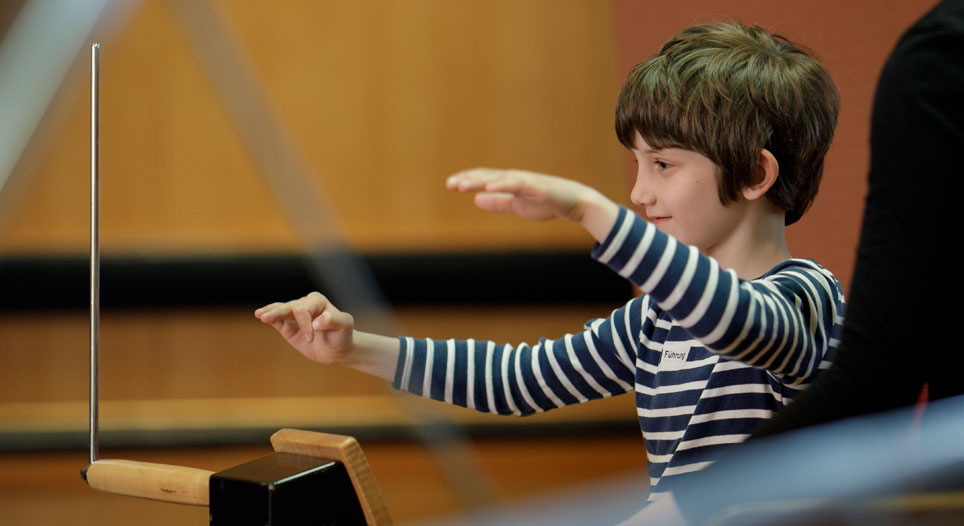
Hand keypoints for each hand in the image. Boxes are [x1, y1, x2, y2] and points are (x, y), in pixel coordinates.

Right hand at [254, 292, 354, 364]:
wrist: (337, 349)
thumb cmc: (342, 335)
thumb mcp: (344, 327)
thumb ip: (334, 321)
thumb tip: (317, 322)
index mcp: (317, 301)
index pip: (303, 309)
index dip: (304, 324)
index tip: (310, 338)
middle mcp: (304, 304)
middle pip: (288, 307)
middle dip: (278, 312)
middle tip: (267, 318)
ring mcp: (294, 315)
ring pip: (280, 311)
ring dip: (270, 313)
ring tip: (260, 314)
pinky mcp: (287, 326)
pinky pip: (276, 320)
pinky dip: (269, 317)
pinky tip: (260, 315)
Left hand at [446, 168, 591, 221]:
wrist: (576, 203)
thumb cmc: (547, 202)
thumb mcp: (516, 205)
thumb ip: (497, 202)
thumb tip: (476, 200)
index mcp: (510, 183)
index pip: (484, 179)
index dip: (468, 180)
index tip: (450, 184)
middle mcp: (515, 178)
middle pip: (488, 176)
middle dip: (468, 179)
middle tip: (449, 184)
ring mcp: (526, 181)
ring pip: (499, 179)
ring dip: (480, 181)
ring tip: (463, 185)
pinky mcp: (537, 188)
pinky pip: (518, 185)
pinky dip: (503, 184)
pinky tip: (489, 187)